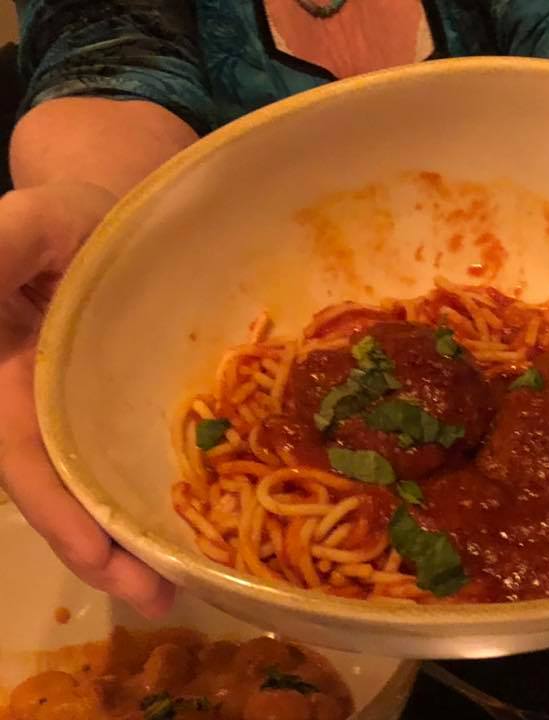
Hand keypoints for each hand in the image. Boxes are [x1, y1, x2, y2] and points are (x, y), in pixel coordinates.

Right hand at [0, 182, 174, 615]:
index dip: (58, 512)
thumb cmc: (72, 212)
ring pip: (103, 482)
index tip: (102, 560)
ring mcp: (91, 408)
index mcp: (10, 378)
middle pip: (67, 489)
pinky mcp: (133, 403)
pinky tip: (207, 519)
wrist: (116, 204)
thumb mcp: (29, 221)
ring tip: (191, 580)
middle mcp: (45, 405)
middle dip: (106, 549)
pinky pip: (142, 453)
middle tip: (161, 595)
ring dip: (138, 536)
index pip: (26, 458)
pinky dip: (163, 490)